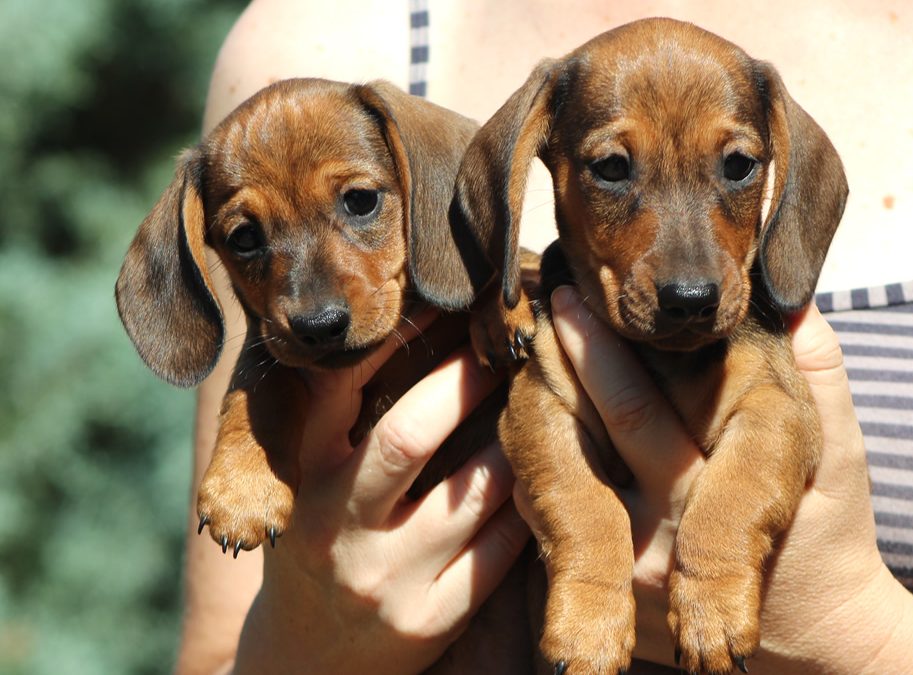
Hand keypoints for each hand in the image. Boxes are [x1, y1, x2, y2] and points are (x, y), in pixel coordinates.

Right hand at [232, 323, 529, 674]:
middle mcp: (335, 525)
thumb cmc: (317, 547)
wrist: (303, 660)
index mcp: (303, 479)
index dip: (391, 341)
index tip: (438, 306)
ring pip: (472, 493)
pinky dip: (527, 509)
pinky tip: (544, 483)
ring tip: (542, 407)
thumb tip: (411, 333)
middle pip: (408, 435)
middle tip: (509, 349)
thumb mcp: (309, 485)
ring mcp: (384, 578)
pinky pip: (497, 553)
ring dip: (515, 444)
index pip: (338, 390)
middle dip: (467, 381)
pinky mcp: (428, 622)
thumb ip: (341, 425)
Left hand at [550, 286, 892, 672]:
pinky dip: (544, 460)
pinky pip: (554, 515)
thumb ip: (819, 370)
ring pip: (555, 472)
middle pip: (581, 434)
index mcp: (708, 494)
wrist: (815, 632)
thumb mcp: (839, 451)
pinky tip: (541, 409)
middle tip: (538, 303)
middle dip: (555, 361)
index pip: (632, 409)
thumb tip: (793, 294)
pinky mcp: (605, 590)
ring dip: (540, 406)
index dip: (595, 349)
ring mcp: (622, 570)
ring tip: (532, 344)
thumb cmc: (830, 530)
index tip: (570, 297)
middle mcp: (654, 534)